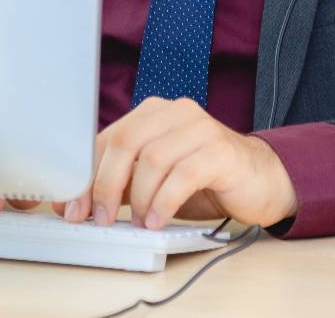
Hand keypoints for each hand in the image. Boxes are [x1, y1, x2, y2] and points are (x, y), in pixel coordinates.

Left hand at [63, 96, 295, 229]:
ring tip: (141, 222)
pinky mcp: (221, 151)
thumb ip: (120, 186)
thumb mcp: (154, 181)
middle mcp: (176, 112)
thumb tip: (74, 206)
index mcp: (154, 113)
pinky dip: (164, 202)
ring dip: (139, 198)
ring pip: (152, 159)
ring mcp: (201, 128)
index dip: (87, 176)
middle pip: (125, 142)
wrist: (261, 180)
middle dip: (106, 185)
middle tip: (102, 219)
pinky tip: (159, 220)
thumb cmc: (204, 180)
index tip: (74, 210)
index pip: (107, 138)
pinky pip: (183, 175)